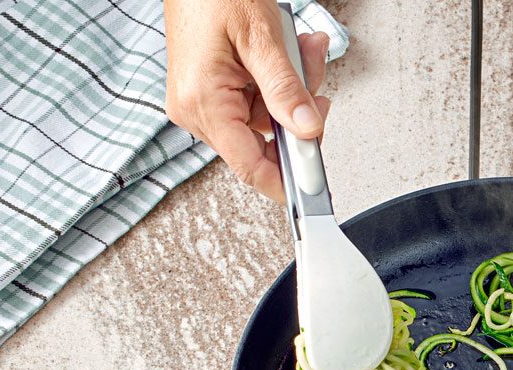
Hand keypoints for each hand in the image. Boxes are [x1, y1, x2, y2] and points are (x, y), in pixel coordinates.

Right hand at [164, 0, 330, 202]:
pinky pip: (256, 101)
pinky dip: (278, 81)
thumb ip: (286, 89)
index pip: (250, 166)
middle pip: (264, 140)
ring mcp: (202, 102)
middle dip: (298, 110)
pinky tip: (288, 52)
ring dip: (293, 88)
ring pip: (266, 118)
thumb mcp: (261, 38)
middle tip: (314, 74)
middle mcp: (197, 109)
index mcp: (203, 103)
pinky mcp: (210, 92)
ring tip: (301, 49)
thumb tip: (308, 129)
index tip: (316, 189)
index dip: (287, 180)